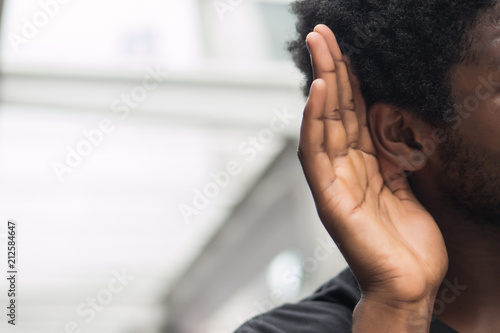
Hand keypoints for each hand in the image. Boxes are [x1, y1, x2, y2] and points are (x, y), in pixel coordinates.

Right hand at [298, 24, 447, 307]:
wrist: (407, 285)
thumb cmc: (407, 243)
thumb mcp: (406, 188)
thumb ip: (391, 155)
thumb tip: (387, 123)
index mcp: (362, 165)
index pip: (352, 113)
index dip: (348, 79)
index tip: (343, 48)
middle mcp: (343, 169)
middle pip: (335, 111)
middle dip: (330, 69)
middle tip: (322, 33)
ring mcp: (333, 182)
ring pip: (324, 124)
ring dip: (322, 84)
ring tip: (319, 48)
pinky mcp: (329, 199)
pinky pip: (318, 154)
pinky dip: (316, 121)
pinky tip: (319, 92)